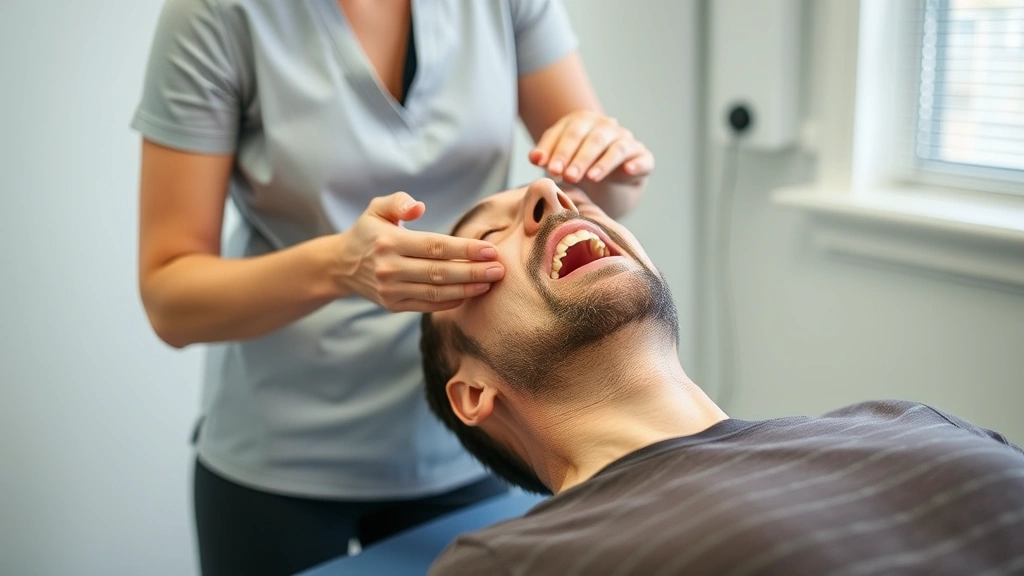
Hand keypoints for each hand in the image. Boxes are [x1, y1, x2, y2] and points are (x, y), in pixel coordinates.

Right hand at [337, 192, 504, 311]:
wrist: (341, 265)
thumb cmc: (368, 232)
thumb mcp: (377, 208)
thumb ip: (399, 201)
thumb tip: (420, 206)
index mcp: (389, 242)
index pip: (435, 247)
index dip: (465, 250)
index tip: (491, 250)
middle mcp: (390, 268)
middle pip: (440, 272)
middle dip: (473, 271)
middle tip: (499, 269)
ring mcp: (391, 290)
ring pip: (436, 291)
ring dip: (467, 289)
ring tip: (490, 282)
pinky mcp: (393, 305)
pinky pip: (427, 305)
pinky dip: (450, 301)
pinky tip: (470, 294)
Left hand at [528, 110, 653, 184]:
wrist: (608, 175)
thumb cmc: (577, 162)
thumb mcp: (559, 157)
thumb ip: (547, 155)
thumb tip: (534, 157)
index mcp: (583, 121)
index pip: (569, 132)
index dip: (559, 150)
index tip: (548, 167)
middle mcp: (606, 126)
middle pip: (592, 139)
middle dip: (578, 159)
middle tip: (567, 177)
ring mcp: (626, 140)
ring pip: (616, 148)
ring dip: (603, 163)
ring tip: (591, 178)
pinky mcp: (642, 156)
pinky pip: (642, 158)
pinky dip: (636, 164)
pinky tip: (628, 170)